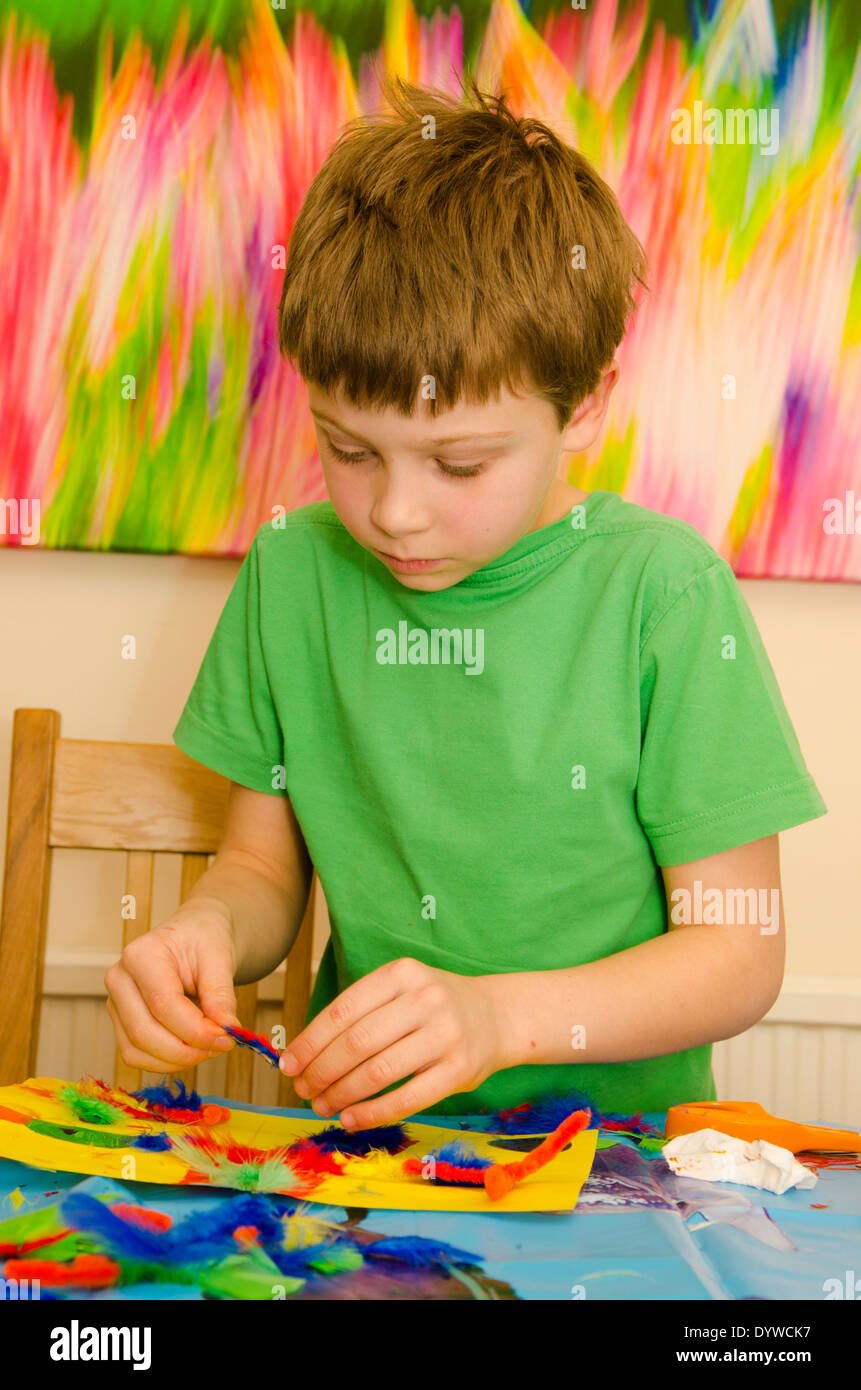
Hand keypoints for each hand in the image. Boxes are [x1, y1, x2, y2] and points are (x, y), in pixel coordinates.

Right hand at [104, 898, 241, 1071]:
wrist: (194, 934)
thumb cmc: (204, 938)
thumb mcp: (220, 956)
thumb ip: (221, 994)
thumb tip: (226, 1029)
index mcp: (141, 955)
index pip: (164, 1006)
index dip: (196, 1030)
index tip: (227, 1036)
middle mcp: (120, 979)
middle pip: (144, 1033)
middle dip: (187, 1050)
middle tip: (223, 1045)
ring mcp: (115, 1002)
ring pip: (136, 1051)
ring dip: (177, 1060)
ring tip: (209, 1047)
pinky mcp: (120, 1021)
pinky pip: (135, 1054)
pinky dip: (165, 1062)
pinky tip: (192, 1050)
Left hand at [279, 956, 509, 1127]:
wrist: (497, 1016)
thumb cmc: (434, 1006)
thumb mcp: (401, 990)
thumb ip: (360, 1013)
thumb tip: (304, 1054)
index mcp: (401, 974)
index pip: (343, 1011)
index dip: (310, 1042)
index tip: (288, 1065)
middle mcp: (424, 999)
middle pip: (356, 1043)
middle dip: (321, 1072)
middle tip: (303, 1090)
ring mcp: (444, 1035)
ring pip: (378, 1072)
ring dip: (341, 1094)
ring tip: (322, 1105)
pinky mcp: (459, 1070)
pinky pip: (406, 1098)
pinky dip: (372, 1112)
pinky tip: (351, 1118)